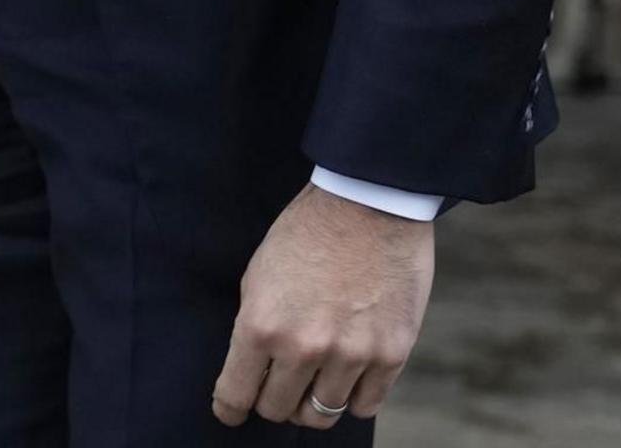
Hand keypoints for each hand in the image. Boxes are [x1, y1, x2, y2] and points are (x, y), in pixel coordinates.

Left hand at [214, 182, 434, 428]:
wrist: (367, 206)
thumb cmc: (306, 235)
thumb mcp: (258, 276)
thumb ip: (256, 327)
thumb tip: (252, 370)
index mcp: (260, 326)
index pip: (236, 394)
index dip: (230, 408)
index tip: (230, 412)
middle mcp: (303, 347)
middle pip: (279, 410)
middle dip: (272, 402)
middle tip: (277, 387)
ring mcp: (350, 354)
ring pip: (322, 414)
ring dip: (312, 404)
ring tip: (313, 383)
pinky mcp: (391, 354)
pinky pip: (366, 406)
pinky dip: (353, 398)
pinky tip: (347, 378)